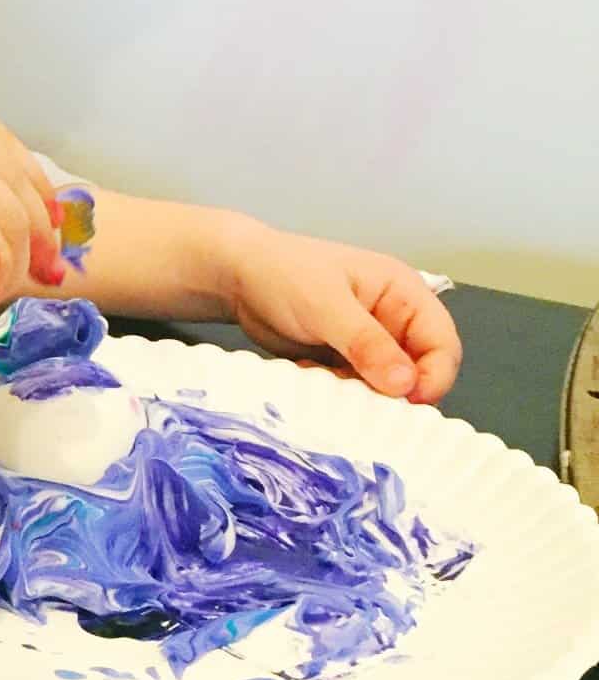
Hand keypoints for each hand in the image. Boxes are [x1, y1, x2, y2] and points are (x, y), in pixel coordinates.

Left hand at [218, 220, 461, 404]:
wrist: (236, 277)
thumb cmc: (284, 274)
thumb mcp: (326, 305)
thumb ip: (366, 343)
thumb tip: (407, 385)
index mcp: (403, 294)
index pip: (442, 342)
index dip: (435, 375)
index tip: (409, 402)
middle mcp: (394, 320)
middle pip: (421, 370)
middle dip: (397, 392)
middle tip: (365, 404)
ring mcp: (370, 343)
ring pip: (389, 386)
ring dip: (365, 395)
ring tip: (330, 384)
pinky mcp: (346, 361)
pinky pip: (360, 390)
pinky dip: (343, 394)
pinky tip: (314, 379)